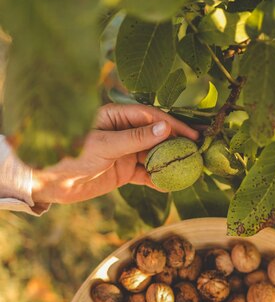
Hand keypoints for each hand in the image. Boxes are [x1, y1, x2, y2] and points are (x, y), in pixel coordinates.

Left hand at [31, 104, 198, 203]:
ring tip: (188, 169)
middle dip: (175, 144)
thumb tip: (165, 128)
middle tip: (198, 152)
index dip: (173, 125)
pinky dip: (156, 179)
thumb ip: (136, 138)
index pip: (150, 117)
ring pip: (153, 156)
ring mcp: (123, 153)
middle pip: (155, 136)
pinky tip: (169, 184)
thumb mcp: (105, 145)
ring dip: (168, 163)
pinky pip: (145, 174)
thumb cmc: (70, 155)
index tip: (192, 135)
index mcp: (115, 117)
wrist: (50, 183)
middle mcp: (122, 132)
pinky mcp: (122, 172)